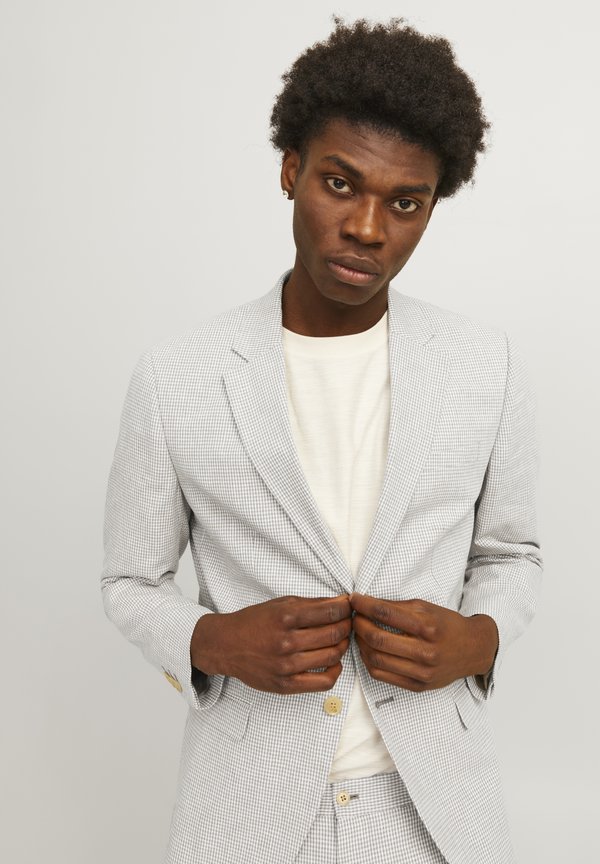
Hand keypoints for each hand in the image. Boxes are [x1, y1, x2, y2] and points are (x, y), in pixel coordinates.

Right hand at [190, 595, 351, 693]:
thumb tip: (340, 603)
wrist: (226, 645)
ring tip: (341, 638)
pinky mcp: (286, 685)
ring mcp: (287, 666)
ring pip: (332, 655)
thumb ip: (310, 604)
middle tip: (348, 622)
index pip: (331, 611)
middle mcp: (287, 641)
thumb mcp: (280, 604)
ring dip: (343, 645)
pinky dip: (336, 670)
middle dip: (347, 625)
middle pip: (334, 633)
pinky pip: (323, 682)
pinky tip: (334, 661)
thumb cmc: (254, 622)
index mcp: (285, 616)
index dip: (346, 608)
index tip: (349, 606)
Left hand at [350, 593, 497, 691]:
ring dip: (360, 644)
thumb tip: (367, 603)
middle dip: (358, 625)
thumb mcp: (426, 608)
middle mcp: (425, 651)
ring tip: (358, 633)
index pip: (385, 613)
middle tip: (353, 617)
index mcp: (427, 626)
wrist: (473, 650)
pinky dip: (368, 661)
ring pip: (375, 659)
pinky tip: (367, 650)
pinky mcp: (418, 686)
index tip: (354, 599)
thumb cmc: (447, 625)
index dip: (364, 605)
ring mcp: (421, 672)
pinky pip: (382, 676)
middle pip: (377, 638)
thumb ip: (397, 606)